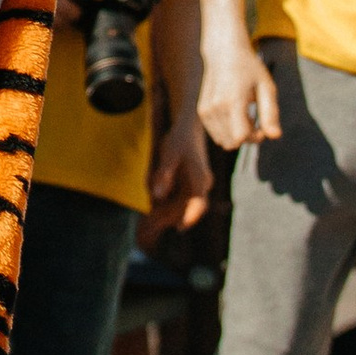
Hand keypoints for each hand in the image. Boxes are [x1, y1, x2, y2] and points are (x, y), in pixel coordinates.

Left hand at [144, 115, 214, 235]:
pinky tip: (157, 203)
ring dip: (170, 209)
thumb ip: (164, 175)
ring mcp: (199, 183)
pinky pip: (183, 196)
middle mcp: (203, 183)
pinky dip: (171, 201)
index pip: (200, 204)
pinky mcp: (194, 182)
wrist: (189, 126)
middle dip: (172, 216)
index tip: (179, 228)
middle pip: (189, 206)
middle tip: (153, 223)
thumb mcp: (169, 154)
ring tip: (152, 217)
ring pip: (185, 202)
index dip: (190, 218)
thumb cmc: (180, 139)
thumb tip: (157, 196)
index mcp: (200, 179)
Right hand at [199, 33, 279, 150]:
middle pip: (232, 142)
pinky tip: (235, 115)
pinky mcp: (202, 112)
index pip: (241, 137)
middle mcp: (215, 108)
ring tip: (246, 116)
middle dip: (248, 138)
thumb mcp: (266, 87)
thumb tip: (275, 137)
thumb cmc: (249, 69)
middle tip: (256, 120)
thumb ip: (270, 113)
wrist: (224, 52)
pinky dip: (228, 131)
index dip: (255, 138)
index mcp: (232, 101)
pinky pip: (217, 135)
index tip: (262, 126)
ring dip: (237, 135)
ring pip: (224, 142)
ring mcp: (206, 111)